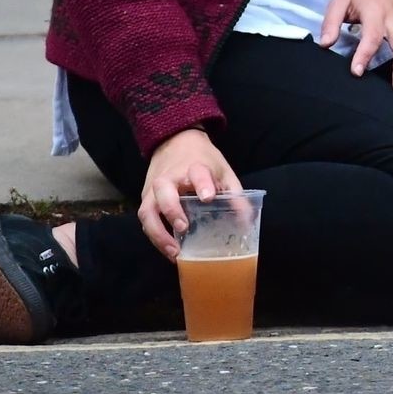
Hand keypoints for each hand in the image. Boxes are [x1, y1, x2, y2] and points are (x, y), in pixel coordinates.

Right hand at [138, 128, 241, 261]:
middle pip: (164, 192)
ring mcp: (154, 189)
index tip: (208, 197)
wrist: (176, 142)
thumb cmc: (203, 160)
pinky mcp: (146, 198)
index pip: (197, 173)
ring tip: (174, 251)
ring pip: (148, 210)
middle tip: (184, 228)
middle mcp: (169, 177)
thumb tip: (246, 222)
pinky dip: (154, 236)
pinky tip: (168, 249)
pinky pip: (146, 219)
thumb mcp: (223, 171)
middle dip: (172, 211)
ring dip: (158, 233)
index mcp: (194, 167)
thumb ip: (235, 194)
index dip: (203, 184)